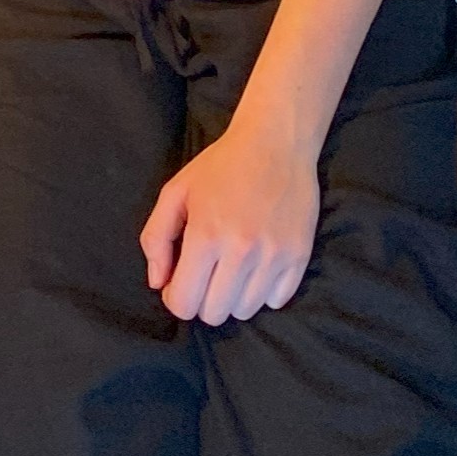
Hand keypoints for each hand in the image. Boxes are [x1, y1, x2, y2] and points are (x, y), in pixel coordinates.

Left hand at [140, 120, 321, 327]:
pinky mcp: (300, 256)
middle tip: (206, 272)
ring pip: (245, 311)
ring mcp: (274, 256)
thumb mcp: (176, 191)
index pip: (184, 303)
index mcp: (206, 234)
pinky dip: (263, 292)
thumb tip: (158, 283)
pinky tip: (257, 265)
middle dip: (203, 299)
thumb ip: (156, 238)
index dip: (176, 297)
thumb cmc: (221, 166)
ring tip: (232, 267)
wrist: (277, 141)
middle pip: (214, 314)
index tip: (179, 281)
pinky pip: (276, 301)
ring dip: (233, 296)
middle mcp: (242, 250)